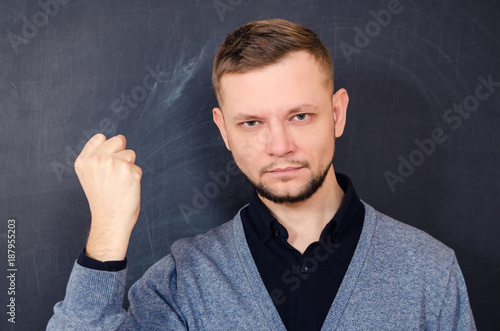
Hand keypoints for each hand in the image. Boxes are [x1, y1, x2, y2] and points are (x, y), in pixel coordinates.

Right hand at [75, 134, 141, 260]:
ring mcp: (114, 164)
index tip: (105, 165)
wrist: (109, 220)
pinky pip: (137, 168)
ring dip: (129, 167)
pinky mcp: (130, 172)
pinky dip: (135, 178)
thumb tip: (109, 137)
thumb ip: (94, 155)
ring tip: (119, 184)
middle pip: (119, 141)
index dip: (108, 149)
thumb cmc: (102, 199)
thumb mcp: (88, 175)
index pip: (101, 138)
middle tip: (114, 175)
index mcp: (84, 160)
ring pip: (130, 154)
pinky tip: (126, 189)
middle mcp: (98, 160)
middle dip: (121, 154)